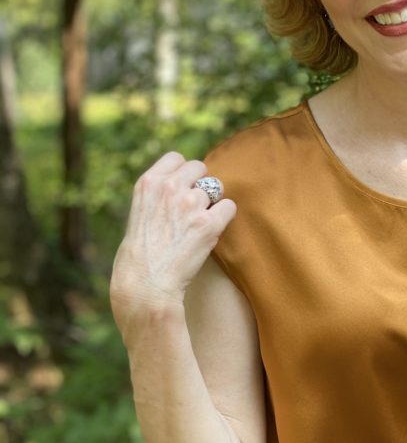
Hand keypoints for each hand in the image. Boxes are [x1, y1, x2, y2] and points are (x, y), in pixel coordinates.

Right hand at [110, 152, 235, 334]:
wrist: (145, 285)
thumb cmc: (140, 256)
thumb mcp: (140, 213)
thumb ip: (159, 196)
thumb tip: (182, 184)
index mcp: (148, 183)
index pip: (176, 158)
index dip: (183, 172)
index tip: (183, 188)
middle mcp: (169, 187)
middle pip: (200, 168)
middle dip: (201, 185)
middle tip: (195, 209)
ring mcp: (190, 204)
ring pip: (216, 189)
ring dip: (211, 205)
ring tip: (198, 226)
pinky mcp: (208, 224)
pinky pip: (229, 207)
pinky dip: (224, 218)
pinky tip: (212, 232)